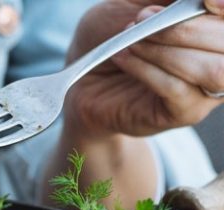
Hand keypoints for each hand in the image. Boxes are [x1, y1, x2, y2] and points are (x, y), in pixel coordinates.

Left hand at [66, 0, 223, 138]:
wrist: (85, 77)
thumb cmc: (114, 33)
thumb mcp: (134, 2)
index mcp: (218, 28)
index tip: (205, 1)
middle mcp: (223, 58)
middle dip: (185, 28)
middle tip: (142, 18)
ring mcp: (209, 90)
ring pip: (212, 70)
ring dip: (168, 51)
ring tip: (133, 43)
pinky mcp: (187, 113)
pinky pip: (177, 89)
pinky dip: (147, 69)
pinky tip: (123, 58)